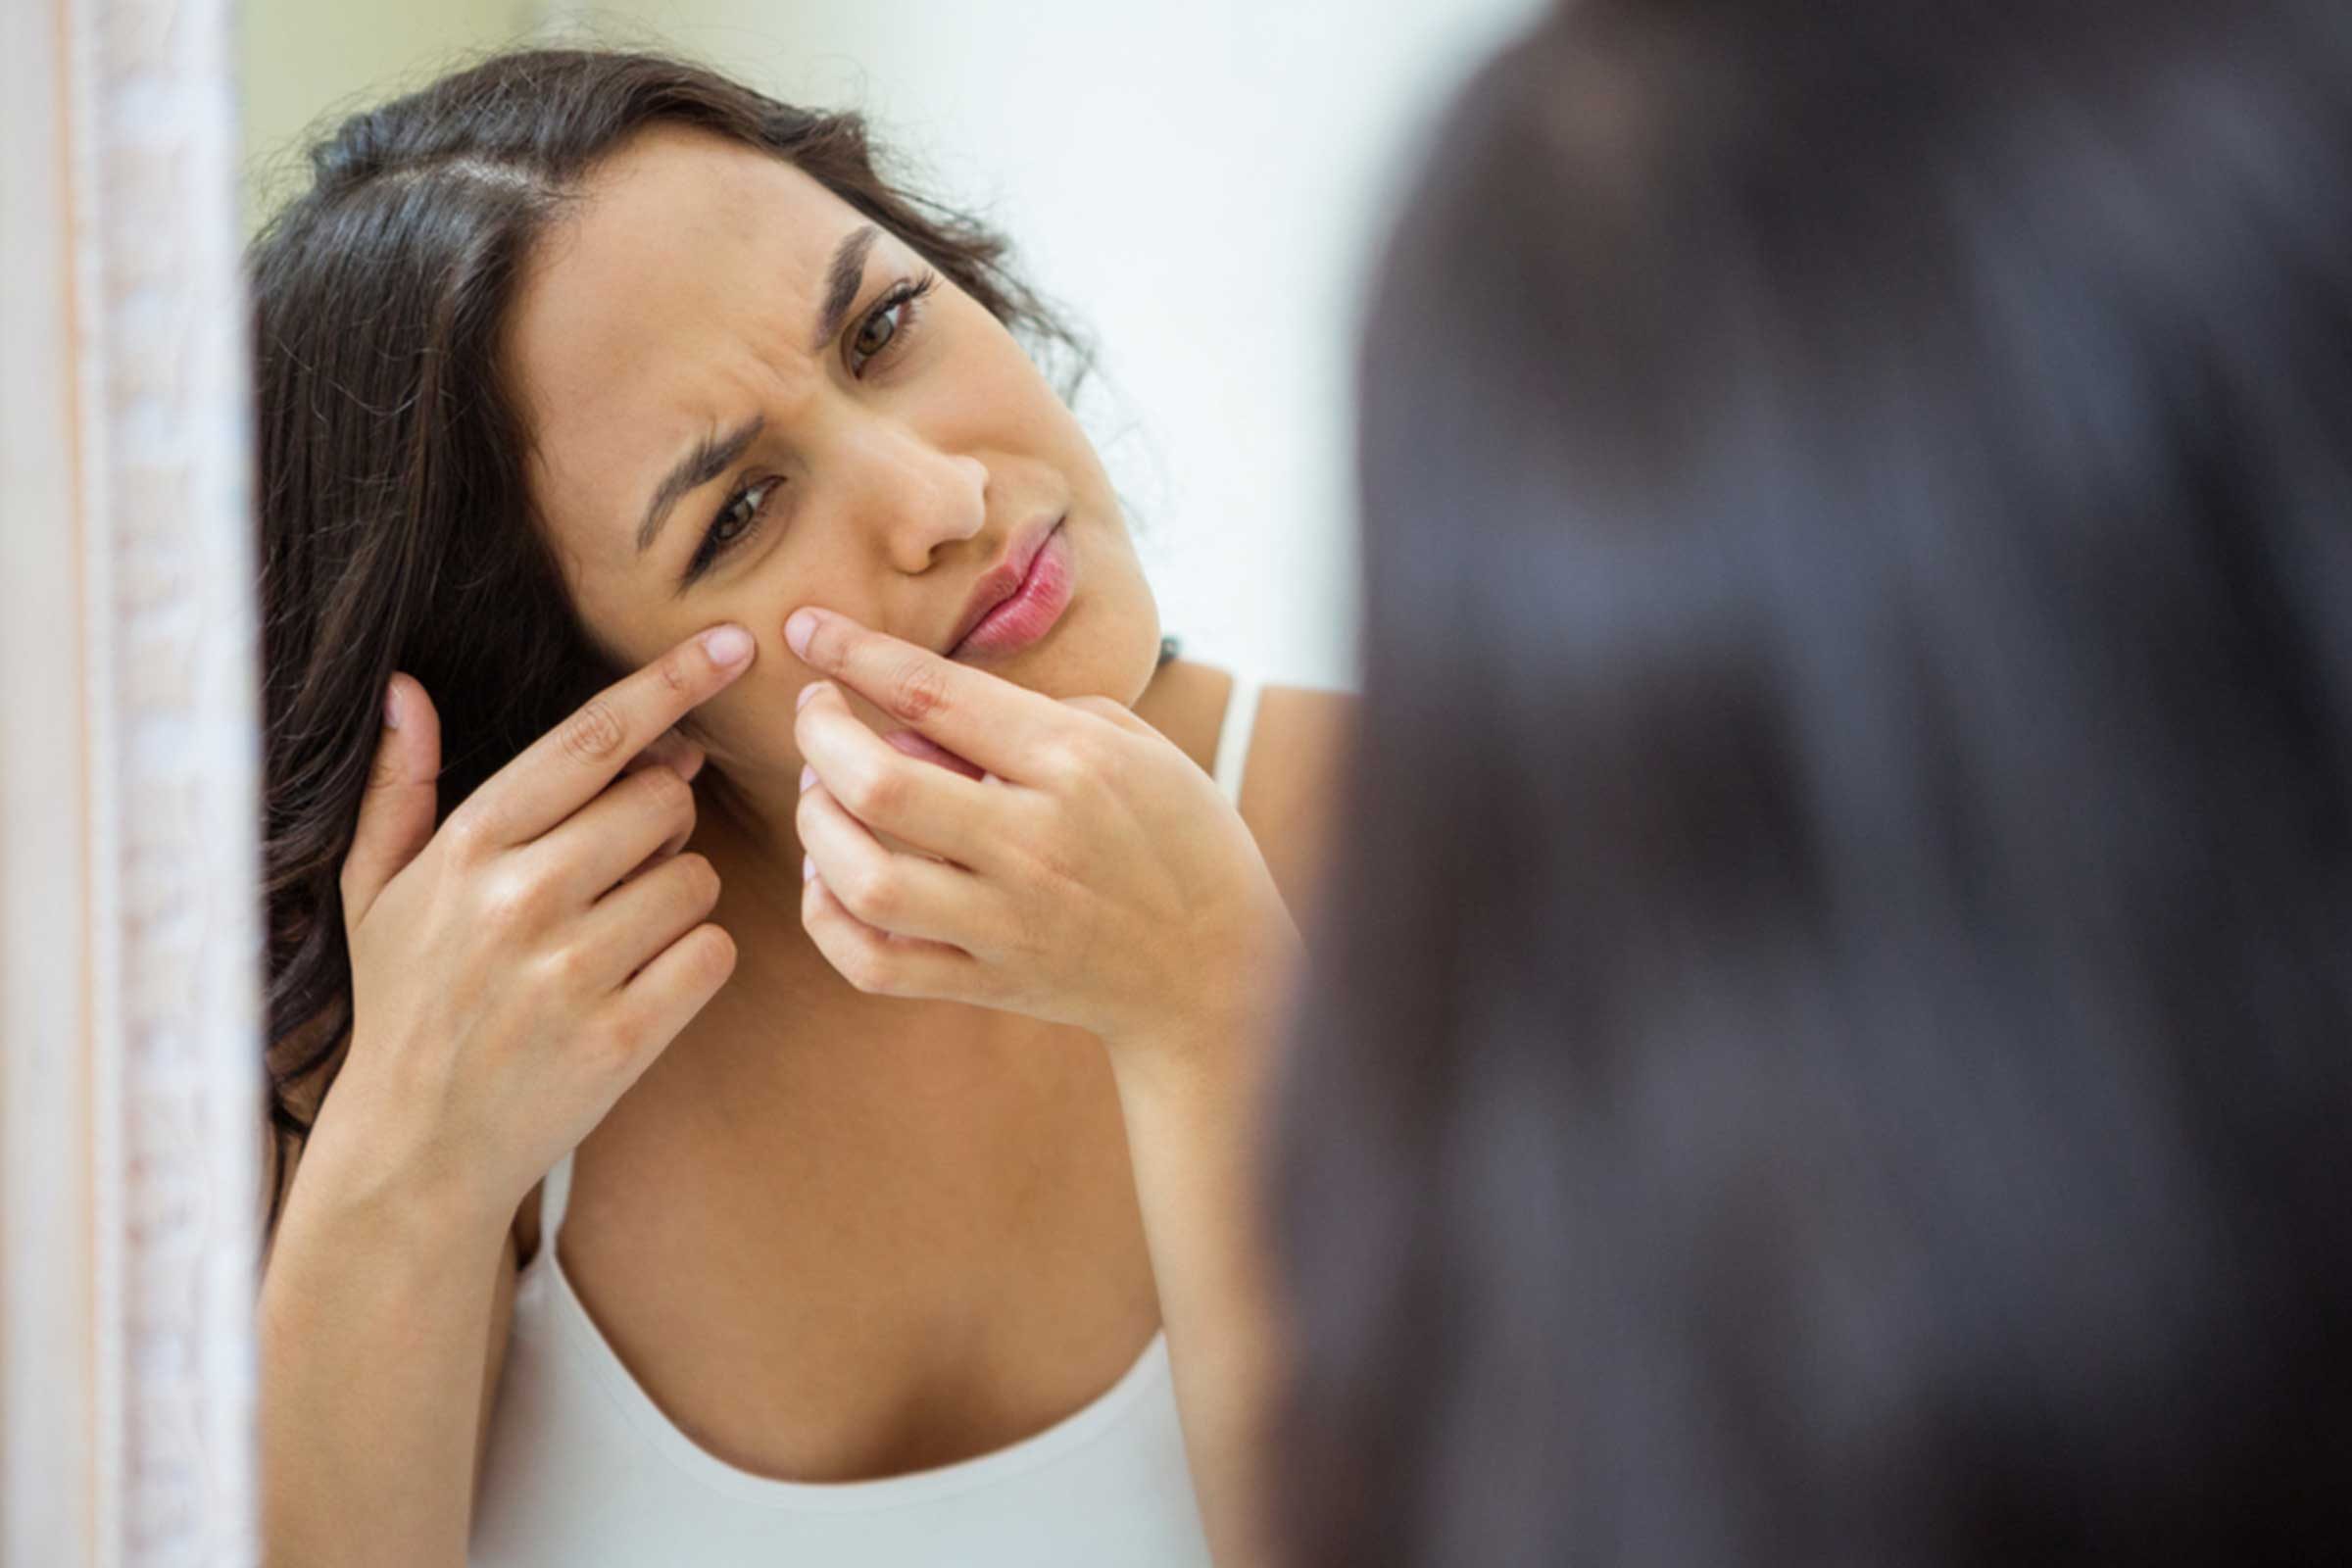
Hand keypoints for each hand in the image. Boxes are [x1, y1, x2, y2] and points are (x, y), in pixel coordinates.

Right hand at [320, 624, 755, 1217]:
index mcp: (468, 847)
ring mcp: (570, 972)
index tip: (734, 644)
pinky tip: (644, 986)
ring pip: (696, 880)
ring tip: (617, 940)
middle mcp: (518, 899)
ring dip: (678, 900)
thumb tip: (406, 690)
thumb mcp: (375, 893)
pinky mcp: (620, 1038)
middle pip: (663, 803)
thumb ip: (400, 789)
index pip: (592, 739)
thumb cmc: (405, 1007)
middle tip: (623, 865)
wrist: (415, 1150)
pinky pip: (713, 955)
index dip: (671, 683)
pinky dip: (696, 964)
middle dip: (663, 822)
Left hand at [785, 606, 1299, 1056]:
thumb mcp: (1133, 746)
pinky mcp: (989, 984)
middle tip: (816, 715)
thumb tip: (911, 720)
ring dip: (816, 826)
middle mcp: (1033, 842)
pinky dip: (827, 920)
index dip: (854, 652)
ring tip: (819, 797)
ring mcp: (1007, 922)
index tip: (807, 627)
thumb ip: (1027, 717)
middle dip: (819, 734)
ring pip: (863, 878)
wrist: (1219, 969)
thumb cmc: (1178, 837)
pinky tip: (830, 881)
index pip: (935, 693)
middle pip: (877, 782)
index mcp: (1074, 763)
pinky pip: (873, 963)